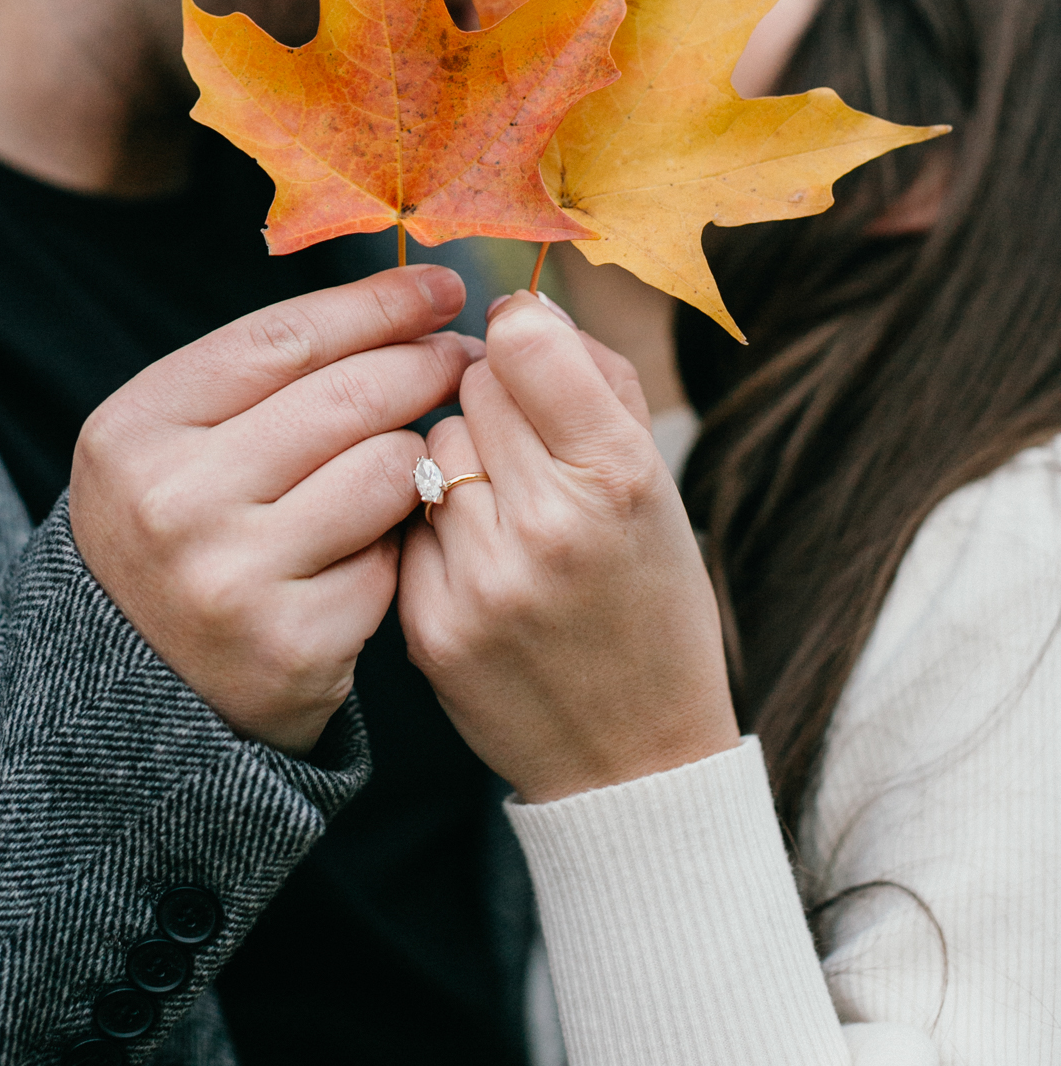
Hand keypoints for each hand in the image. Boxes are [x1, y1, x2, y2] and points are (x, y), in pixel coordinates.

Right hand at [70, 265, 480, 754]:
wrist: (141, 691)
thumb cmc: (184, 533)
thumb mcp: (176, 442)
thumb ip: (267, 374)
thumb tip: (408, 299)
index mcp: (135, 429)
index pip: (284, 337)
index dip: (376, 303)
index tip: (441, 286)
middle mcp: (173, 501)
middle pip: (349, 397)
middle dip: (425, 365)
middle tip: (461, 358)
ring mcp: (231, 578)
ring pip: (388, 469)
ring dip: (416, 457)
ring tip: (410, 460)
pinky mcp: (293, 645)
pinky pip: (393, 559)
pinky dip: (397, 546)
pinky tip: (379, 549)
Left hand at [399, 292, 738, 803]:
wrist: (633, 757)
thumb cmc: (653, 599)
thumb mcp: (660, 483)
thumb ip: (598, 380)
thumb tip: (521, 308)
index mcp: (621, 476)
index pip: (525, 342)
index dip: (518, 333)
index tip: (522, 343)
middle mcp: (550, 524)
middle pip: (468, 388)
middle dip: (491, 398)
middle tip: (526, 442)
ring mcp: (483, 580)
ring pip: (429, 449)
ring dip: (457, 461)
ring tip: (505, 508)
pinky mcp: (429, 626)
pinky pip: (405, 520)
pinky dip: (433, 527)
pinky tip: (477, 561)